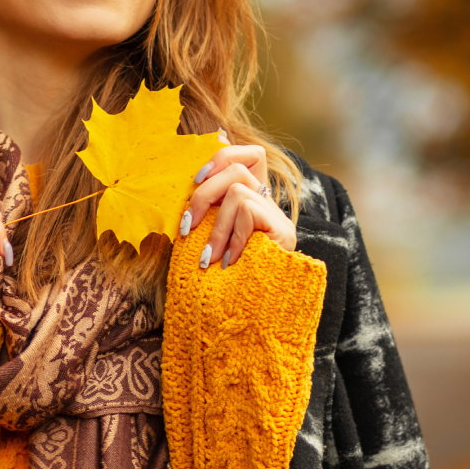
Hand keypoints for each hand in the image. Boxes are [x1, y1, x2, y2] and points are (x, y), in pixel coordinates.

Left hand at [182, 135, 295, 267]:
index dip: (222, 156)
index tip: (195, 179)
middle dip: (203, 195)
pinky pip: (247, 212)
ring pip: (238, 192)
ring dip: (216, 227)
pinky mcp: (282, 229)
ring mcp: (277, 215)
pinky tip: (229, 262)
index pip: (250, 155)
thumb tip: (191, 177)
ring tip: (208, 259)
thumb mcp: (210, 238)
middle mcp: (268, 202)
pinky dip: (232, 238)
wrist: (253, 313)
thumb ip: (205, 211)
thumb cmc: (224, 278)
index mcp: (251, 199)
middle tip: (187, 228)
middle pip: (236, 168)